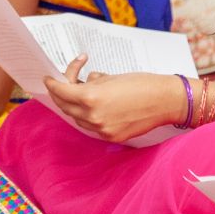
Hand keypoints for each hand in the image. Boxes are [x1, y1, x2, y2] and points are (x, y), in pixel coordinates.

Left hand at [43, 63, 182, 142]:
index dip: (53, 83)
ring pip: (77, 118)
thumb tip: (82, 82)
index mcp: (91, 97)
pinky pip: (92, 126)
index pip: (61, 91)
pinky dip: (90, 116)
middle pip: (65, 106)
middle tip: (62, 82)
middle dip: (60, 94)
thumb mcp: (111, 77)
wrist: (165, 101)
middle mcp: (92, 116)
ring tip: (84, 92)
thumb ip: (91, 82)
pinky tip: (98, 106)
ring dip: (75, 106)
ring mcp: (101, 129)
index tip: (49, 78)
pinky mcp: (110, 137)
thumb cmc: (141, 83)